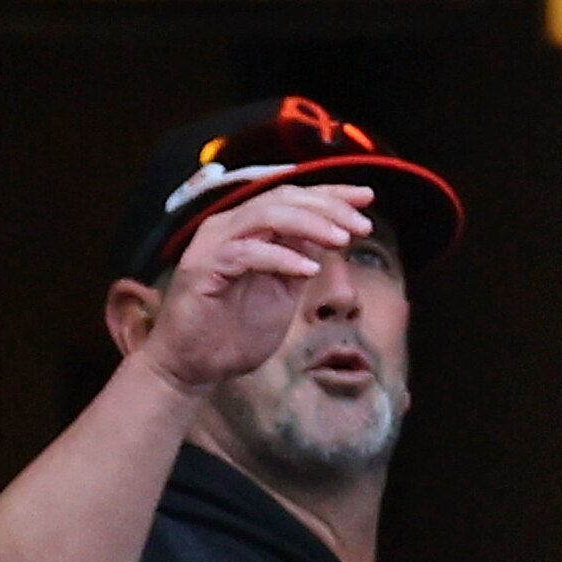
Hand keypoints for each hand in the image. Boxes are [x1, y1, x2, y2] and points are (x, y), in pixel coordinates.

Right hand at [134, 184, 374, 400]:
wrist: (194, 367)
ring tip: (341, 239)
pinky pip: (247, 252)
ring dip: (310, 223)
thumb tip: (336, 230)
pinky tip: (309, 269)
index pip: (293, 197)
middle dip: (328, 206)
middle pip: (283, 198)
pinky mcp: (202, 268)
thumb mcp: (283, 289)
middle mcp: (228, 227)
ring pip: (266, 215)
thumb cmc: (234, 330)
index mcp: (247, 227)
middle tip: (360, 224)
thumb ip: (302, 257)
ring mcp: (212, 245)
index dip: (332, 193)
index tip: (367, 197)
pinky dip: (281, 257)